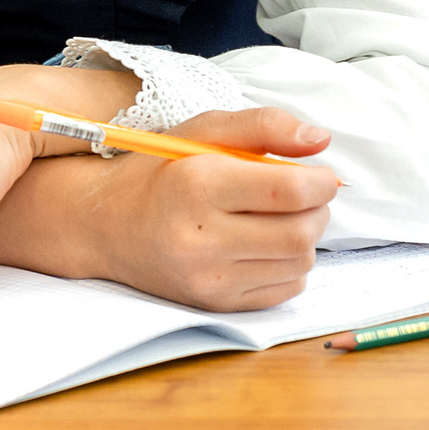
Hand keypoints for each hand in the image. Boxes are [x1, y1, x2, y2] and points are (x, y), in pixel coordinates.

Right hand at [0, 107, 338, 311]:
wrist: (107, 226)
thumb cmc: (160, 171)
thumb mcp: (203, 130)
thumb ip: (264, 126)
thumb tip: (321, 141)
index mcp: (197, 184)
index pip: (290, 191)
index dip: (321, 182)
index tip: (320, 175)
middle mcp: (201, 237)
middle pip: (302, 232)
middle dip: (317, 210)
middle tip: (299, 195)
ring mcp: (209, 277)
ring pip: (300, 262)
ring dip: (303, 237)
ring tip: (276, 217)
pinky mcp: (217, 304)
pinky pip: (287, 289)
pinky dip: (288, 265)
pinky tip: (261, 245)